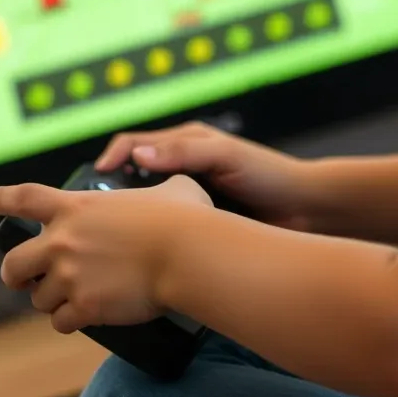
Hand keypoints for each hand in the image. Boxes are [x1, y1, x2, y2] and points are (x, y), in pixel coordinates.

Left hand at [0, 174, 210, 333]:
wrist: (185, 254)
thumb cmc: (183, 218)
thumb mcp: (171, 187)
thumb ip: (159, 187)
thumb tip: (173, 191)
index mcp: (76, 206)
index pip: (24, 198)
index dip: (2, 199)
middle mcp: (63, 241)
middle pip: (13, 264)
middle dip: (16, 274)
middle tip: (27, 280)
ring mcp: (69, 276)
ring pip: (39, 298)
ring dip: (54, 300)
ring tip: (75, 298)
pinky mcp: (83, 306)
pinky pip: (61, 322)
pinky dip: (70, 320)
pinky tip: (85, 315)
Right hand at [95, 121, 313, 230]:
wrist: (303, 210)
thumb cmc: (268, 175)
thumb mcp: (226, 156)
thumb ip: (184, 154)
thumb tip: (137, 158)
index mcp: (185, 143)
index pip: (134, 144)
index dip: (112, 158)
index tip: (94, 180)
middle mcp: (182, 167)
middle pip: (133, 176)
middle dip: (111, 193)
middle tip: (95, 216)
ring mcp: (188, 197)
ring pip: (146, 206)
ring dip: (128, 218)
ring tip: (110, 238)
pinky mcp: (196, 223)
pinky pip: (163, 227)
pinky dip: (149, 237)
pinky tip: (140, 253)